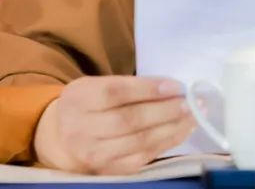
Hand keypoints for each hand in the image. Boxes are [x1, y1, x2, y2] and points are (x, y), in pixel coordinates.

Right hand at [33, 76, 196, 174]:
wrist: (60, 139)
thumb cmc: (87, 105)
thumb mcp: (96, 86)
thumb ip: (127, 85)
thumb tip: (172, 87)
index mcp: (79, 99)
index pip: (116, 93)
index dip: (148, 89)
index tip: (176, 85)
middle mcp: (82, 129)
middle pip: (129, 121)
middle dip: (166, 111)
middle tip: (191, 102)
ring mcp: (94, 154)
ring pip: (139, 142)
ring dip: (172, 128)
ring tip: (194, 116)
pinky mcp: (108, 170)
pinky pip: (143, 158)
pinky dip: (166, 143)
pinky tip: (182, 131)